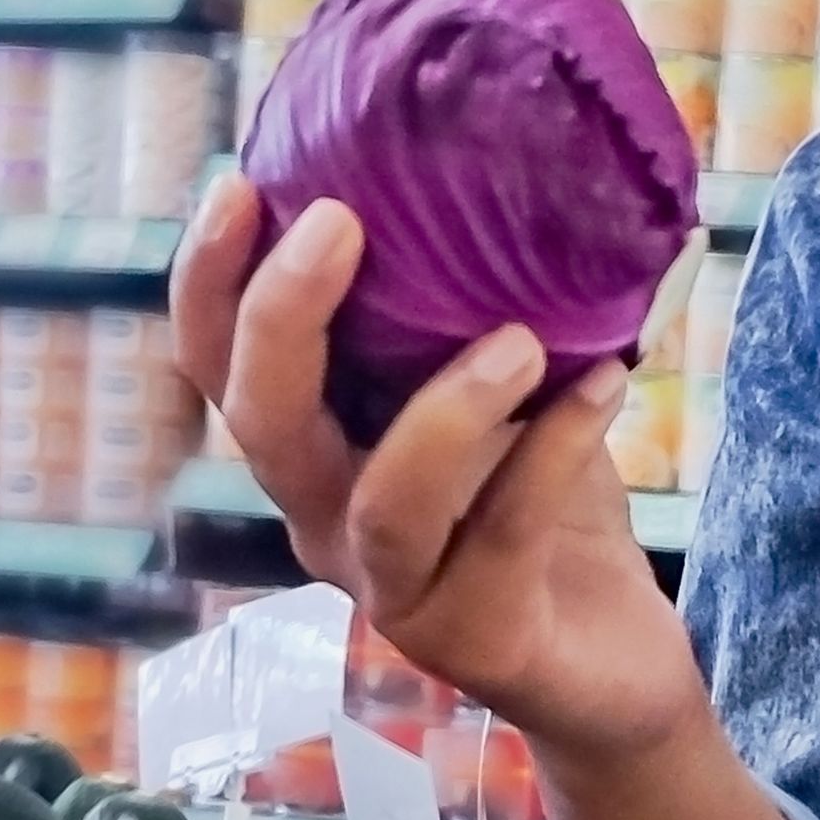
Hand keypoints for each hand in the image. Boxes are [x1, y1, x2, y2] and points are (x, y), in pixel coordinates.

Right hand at [171, 182, 708, 769]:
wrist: (611, 663)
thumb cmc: (539, 505)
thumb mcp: (497, 390)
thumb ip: (466, 307)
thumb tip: (490, 156)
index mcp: (314, 454)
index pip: (218, 368)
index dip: (208, 281)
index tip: (239, 182)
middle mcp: (328, 521)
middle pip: (263, 427)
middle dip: (284, 318)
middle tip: (341, 222)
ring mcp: (396, 591)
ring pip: (383, 504)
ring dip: (445, 410)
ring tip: (516, 338)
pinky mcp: (476, 639)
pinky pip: (504, 535)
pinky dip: (557, 449)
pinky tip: (604, 381)